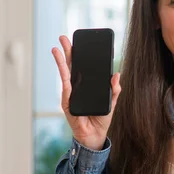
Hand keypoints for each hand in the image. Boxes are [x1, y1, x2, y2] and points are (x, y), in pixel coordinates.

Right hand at [52, 35, 121, 150]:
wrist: (95, 135)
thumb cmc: (101, 119)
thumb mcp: (112, 101)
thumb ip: (114, 89)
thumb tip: (117, 74)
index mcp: (86, 86)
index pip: (82, 68)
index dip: (80, 55)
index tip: (78, 42)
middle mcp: (76, 88)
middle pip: (71, 66)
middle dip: (67, 52)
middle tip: (64, 37)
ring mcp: (70, 94)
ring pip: (65, 74)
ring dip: (61, 61)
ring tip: (56, 48)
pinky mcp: (68, 103)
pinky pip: (67, 88)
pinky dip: (65, 78)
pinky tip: (63, 68)